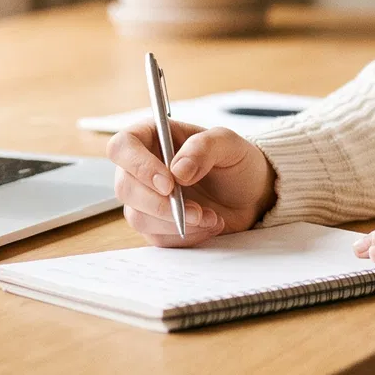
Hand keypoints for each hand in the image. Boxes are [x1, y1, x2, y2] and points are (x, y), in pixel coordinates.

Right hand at [106, 118, 275, 247]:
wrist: (251, 194)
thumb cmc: (236, 161)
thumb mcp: (228, 144)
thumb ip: (203, 148)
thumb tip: (177, 170)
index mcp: (153, 137)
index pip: (122, 146)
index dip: (138, 166)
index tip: (168, 184)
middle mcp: (143, 168)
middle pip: (125, 187)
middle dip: (161, 204)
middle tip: (195, 209)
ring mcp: (147, 198)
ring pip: (137, 217)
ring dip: (176, 222)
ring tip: (210, 216)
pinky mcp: (157, 225)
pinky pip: (156, 238)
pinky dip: (185, 235)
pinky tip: (207, 225)